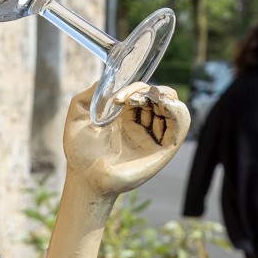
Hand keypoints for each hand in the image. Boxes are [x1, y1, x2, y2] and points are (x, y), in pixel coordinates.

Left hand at [63, 83, 189, 198]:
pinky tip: (164, 104)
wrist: (83, 178)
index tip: (118, 98)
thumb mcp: (77, 114)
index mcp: (127, 116)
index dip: (136, 88)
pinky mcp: (162, 151)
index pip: (144, 92)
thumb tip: (109, 79)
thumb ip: (91, 93)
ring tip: (146, 100)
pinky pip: (180, 127)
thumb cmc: (78, 152)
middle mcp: (143, 126)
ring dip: (163, 97)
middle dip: (150, 91)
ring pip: (173, 108)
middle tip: (131, 99)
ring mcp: (153, 138)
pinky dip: (177, 111)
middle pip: (162, 97)